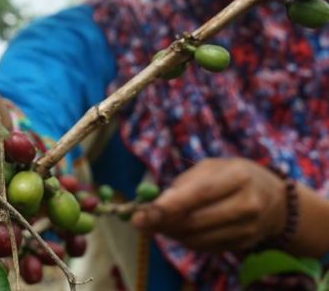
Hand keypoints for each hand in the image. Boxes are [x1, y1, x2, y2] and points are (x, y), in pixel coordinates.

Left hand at [131, 158, 285, 251]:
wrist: (275, 200)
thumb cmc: (232, 176)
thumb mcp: (212, 167)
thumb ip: (184, 183)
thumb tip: (153, 203)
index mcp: (238, 177)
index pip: (200, 193)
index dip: (170, 205)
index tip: (144, 213)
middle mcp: (247, 204)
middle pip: (196, 220)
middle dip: (162, 222)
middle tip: (139, 221)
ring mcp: (248, 228)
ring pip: (197, 238)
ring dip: (170, 232)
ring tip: (156, 223)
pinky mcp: (243, 244)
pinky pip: (205, 247)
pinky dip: (185, 239)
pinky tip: (177, 229)